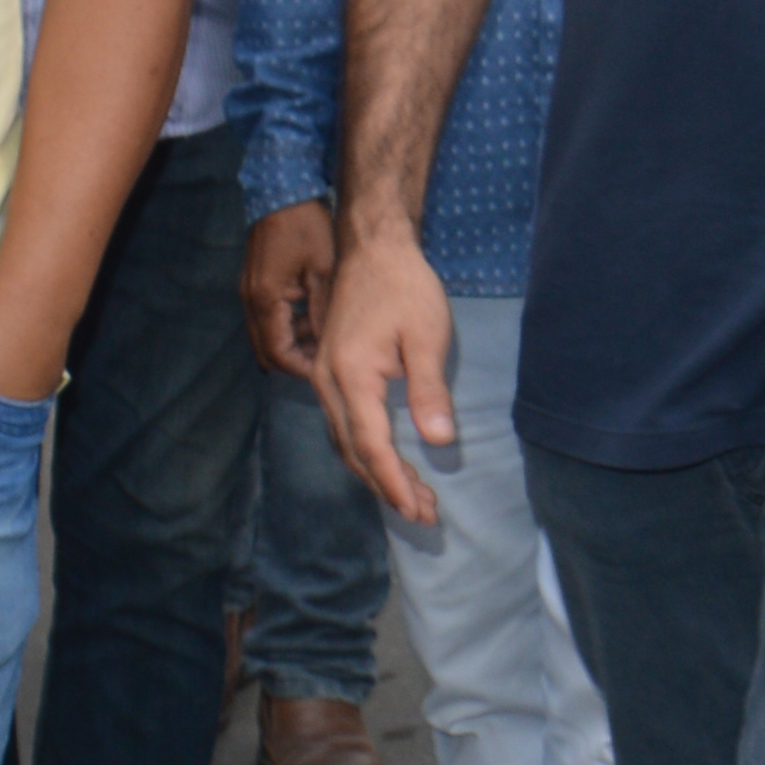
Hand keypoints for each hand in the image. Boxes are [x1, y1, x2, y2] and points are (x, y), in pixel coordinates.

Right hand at [239, 201, 337, 383]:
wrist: (284, 192)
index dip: (301, 368)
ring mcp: (249, 291)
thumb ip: (323, 311)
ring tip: (324, 336)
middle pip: (267, 350)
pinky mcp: (255, 283)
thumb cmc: (307, 226)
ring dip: (292, 341)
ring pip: (266, 334)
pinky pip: (267, 316)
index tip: (325, 370)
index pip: (277, 353)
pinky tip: (312, 316)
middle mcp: (251, 300)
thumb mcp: (323, 269)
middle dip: (294, 359)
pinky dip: (287, 324)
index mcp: (266, 300)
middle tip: (325, 358)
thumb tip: (329, 345)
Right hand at [313, 211, 456, 529]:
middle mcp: (328, 383)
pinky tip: (388, 462)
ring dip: (376, 473)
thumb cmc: (404, 287)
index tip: (418, 509)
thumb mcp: (427, 336)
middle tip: (424, 515)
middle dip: (388, 487)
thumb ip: (429, 391)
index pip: (372, 446)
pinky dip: (366, 451)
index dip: (394, 482)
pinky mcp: (331, 372)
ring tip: (413, 498)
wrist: (373, 249)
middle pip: (354, 452)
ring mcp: (325, 378)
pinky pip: (344, 425)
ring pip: (346, 441)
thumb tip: (439, 440)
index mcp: (351, 377)